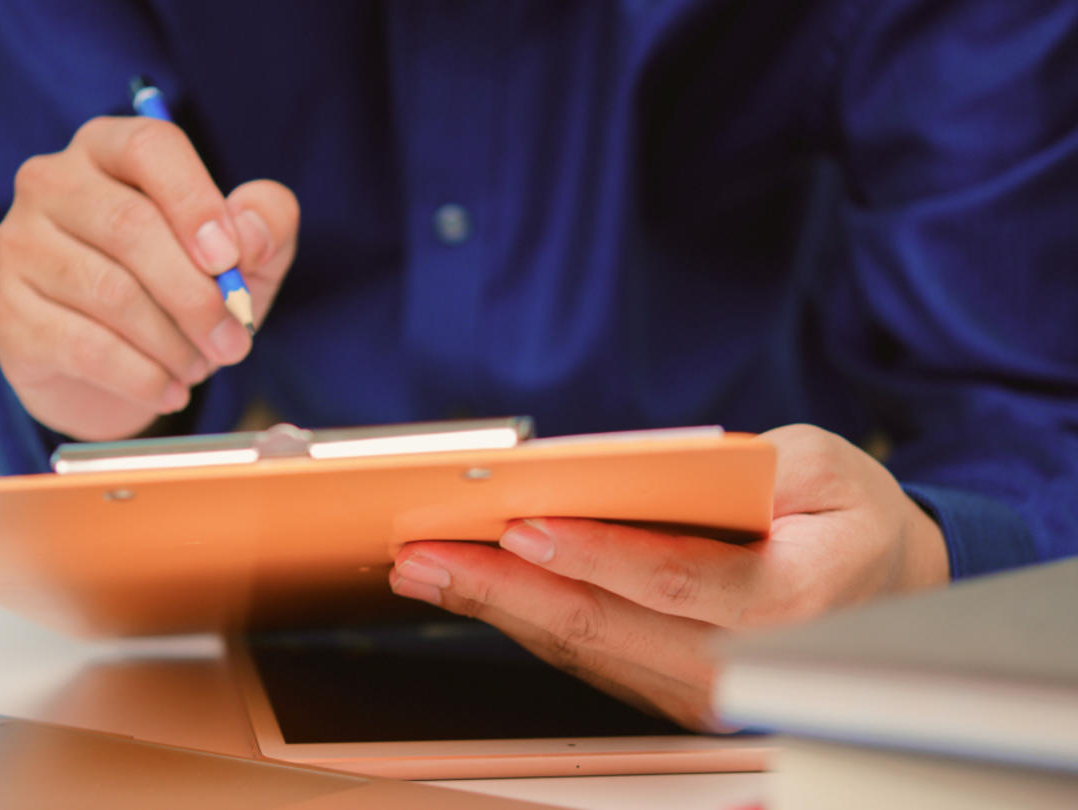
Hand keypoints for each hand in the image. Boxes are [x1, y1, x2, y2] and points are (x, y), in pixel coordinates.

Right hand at [0, 116, 299, 440]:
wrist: (116, 369)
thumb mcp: (242, 254)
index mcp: (108, 147)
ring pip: (110, 292)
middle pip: (129, 225)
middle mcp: (51, 183)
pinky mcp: (7, 313)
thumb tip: (252, 233)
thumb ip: (265, 224)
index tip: (232, 260)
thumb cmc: (181, 290)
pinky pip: (84, 346)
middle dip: (196, 294)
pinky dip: (142, 376)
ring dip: (172, 342)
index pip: (149, 148)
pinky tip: (169, 390)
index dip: (197, 202)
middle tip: (235, 340)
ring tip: (201, 366)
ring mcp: (19, 246)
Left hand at [388, 424, 949, 729]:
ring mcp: (703, 692)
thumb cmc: (844, 516)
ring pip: (583, 651)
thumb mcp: (815, 463)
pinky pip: (588, 656)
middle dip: (501, 590)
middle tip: (424, 556)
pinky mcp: (672, 693)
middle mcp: (742, 666)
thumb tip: (624, 472)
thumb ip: (738, 466)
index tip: (520, 526)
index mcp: (792, 604)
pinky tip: (475, 591)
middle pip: (604, 630)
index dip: (594, 554)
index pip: (677, 582)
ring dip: (496, 609)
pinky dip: (525, 620)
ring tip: (425, 571)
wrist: (886, 588)